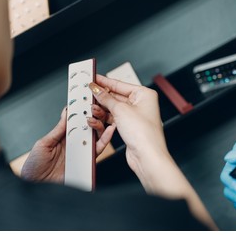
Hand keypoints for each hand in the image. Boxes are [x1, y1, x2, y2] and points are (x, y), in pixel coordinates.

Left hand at [21, 107, 115, 182]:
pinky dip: (104, 140)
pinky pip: (97, 150)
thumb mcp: (44, 143)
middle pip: (88, 126)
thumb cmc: (34, 166)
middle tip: (96, 105)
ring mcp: (80, 152)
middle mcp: (73, 143)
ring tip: (102, 114)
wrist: (35, 186)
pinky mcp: (86, 162)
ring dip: (100, 124)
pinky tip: (108, 131)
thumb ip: (58, 129)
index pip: (75, 120)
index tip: (86, 98)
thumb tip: (66, 112)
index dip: (81, 110)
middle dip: (94, 114)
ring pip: (95, 136)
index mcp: (62, 136)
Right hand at [88, 75, 173, 193]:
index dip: (105, 82)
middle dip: (102, 96)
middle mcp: (141, 104)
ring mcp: (135, 115)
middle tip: (89, 93)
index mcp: (144, 94)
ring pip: (114, 108)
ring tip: (91, 107)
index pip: (120, 84)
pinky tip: (97, 116)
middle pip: (116, 96)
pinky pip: (115, 117)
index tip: (94, 79)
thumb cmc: (143, 133)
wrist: (147, 155)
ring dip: (102, 108)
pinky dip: (106, 117)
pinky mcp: (130, 126)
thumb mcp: (120, 110)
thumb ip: (106, 98)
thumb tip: (96, 89)